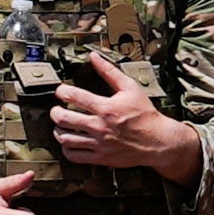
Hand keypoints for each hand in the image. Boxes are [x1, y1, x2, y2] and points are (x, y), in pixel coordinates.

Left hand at [51, 58, 198, 178]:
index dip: (62, 91)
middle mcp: (99, 126)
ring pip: (65, 139)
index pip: (73, 96)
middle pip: (63, 118)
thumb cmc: (145, 114)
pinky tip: (70, 142)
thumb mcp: (130, 88)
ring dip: (58, 131)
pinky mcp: (100, 158)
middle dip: (55, 112)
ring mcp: (99, 143)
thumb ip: (109, 71)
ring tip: (61, 126)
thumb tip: (94, 56)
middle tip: (57, 109)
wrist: (157, 140)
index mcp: (105, 107)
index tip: (62, 92)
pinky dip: (66, 149)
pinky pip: (74, 156)